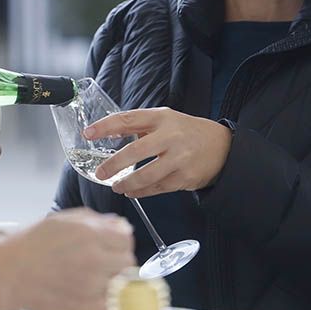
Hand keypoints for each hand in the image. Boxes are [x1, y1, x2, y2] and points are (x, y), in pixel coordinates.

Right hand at [0, 209, 134, 309]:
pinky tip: (102, 298)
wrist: (5, 274)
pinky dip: (114, 304)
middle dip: (118, 260)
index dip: (119, 240)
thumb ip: (92, 220)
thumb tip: (118, 225)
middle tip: (104, 264)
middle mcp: (94, 256)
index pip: (126, 236)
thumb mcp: (58, 220)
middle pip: (128, 260)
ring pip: (125, 283)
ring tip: (100, 281)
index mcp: (88, 232)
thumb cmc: (26, 247)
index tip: (112, 245)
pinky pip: (117, 307)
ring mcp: (92, 283)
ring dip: (117, 281)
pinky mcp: (86, 306)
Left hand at [83, 107, 231, 197]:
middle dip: (113, 164)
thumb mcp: (164, 120)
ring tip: (115, 186)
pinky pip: (157, 188)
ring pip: (146, 176)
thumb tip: (106, 133)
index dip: (105, 126)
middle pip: (135, 151)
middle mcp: (170, 136)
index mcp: (161, 117)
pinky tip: (132, 191)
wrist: (222, 147)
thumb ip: (138, 126)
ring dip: (126, 183)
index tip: (88, 133)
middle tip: (100, 173)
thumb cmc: (185, 132)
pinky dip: (141, 192)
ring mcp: (179, 158)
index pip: (127, 119)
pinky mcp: (185, 178)